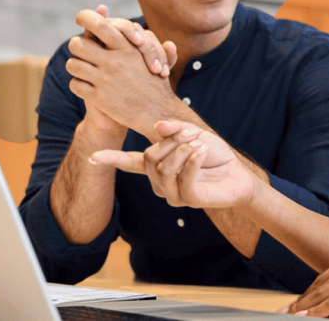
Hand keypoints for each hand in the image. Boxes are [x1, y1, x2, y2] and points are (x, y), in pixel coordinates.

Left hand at [66, 9, 181, 140]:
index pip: (99, 25)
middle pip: (77, 44)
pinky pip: (75, 85)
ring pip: (72, 64)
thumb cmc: (154, 81)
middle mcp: (114, 61)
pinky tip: (87, 87)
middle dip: (77, 47)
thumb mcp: (148, 54)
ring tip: (84, 70)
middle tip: (82, 51)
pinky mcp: (99, 97)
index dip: (85, 18)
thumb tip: (101, 7)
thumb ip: (124, 31)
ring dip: (76, 67)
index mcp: (127, 47)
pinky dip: (79, 85)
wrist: (158, 112)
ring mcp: (105, 79)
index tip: (80, 18)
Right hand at [90, 120, 256, 208]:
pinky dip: (193, 162)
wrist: (236, 174)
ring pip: (164, 169)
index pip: (129, 162)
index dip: (111, 159)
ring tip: (200, 143)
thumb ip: (175, 129)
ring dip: (183, 151)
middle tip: (193, 134)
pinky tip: (202, 153)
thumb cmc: (212, 154)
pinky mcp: (189, 200)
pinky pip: (183, 180)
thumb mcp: (193, 134)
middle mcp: (160, 182)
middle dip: (171, 141)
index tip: (92, 156)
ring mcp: (172, 194)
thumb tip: (157, 126)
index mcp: (156, 165)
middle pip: (149, 157)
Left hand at [281, 250, 328, 318]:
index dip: (308, 292)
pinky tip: (307, 319)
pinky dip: (317, 313)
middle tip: (285, 312)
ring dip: (305, 308)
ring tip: (292, 317)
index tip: (296, 304)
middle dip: (302, 301)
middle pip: (321, 285)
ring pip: (324, 295)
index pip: (325, 277)